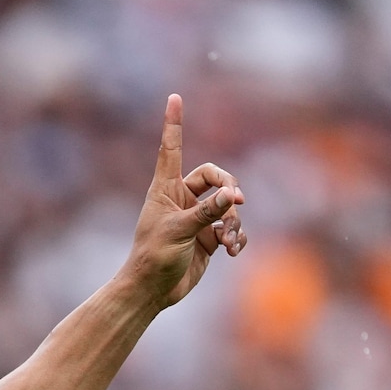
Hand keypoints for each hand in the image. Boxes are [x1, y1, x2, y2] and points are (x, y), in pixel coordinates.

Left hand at [124, 94, 248, 308]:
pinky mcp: (208, 238)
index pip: (172, 149)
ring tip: (229, 241)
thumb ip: (207, 213)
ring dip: (234, 221)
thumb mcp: (180, 232)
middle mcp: (182, 199)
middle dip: (230, 191)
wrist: (152, 292)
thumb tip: (234, 196)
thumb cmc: (154, 258)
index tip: (174, 97)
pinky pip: (232, 227)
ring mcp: (197, 218)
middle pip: (217, 177)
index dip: (174, 124)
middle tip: (235, 205)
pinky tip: (234, 250)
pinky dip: (238, 236)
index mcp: (166, 190)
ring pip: (228, 206)